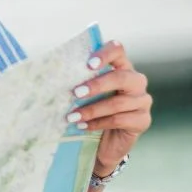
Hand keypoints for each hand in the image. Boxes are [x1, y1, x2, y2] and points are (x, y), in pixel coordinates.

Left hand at [70, 40, 152, 175]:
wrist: (104, 140)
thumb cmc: (92, 109)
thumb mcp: (85, 92)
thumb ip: (77, 80)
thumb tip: (48, 70)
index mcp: (121, 67)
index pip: (117, 50)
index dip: (105, 54)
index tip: (88, 64)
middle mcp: (136, 81)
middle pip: (121, 77)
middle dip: (96, 85)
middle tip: (75, 93)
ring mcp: (143, 101)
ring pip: (118, 103)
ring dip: (92, 110)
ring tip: (71, 117)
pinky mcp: (143, 121)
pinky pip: (120, 120)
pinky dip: (98, 123)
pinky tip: (83, 126)